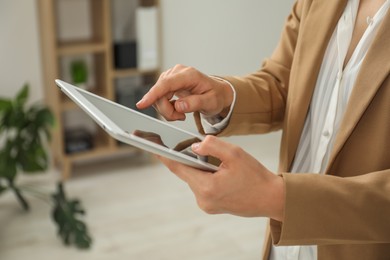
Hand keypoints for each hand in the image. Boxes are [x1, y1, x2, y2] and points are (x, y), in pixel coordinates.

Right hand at [136, 64, 233, 120]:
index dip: (153, 94)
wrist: (217, 92)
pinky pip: (160, 98)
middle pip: (160, 93)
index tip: (142, 104)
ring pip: (158, 97)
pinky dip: (167, 108)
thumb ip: (195, 103)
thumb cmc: (215, 96)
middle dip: (167, 110)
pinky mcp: (168, 84)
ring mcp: (171, 77)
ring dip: (167, 110)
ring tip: (181, 113)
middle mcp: (178, 73)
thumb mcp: (211, 102)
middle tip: (180, 117)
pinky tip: (178, 109)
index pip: (166, 83)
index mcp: (189, 75)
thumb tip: (179, 106)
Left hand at [156, 135, 284, 220]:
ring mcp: (207, 205)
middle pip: (186, 173)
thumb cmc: (256, 176)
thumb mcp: (235, 153)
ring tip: (208, 157)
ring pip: (194, 179)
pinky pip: (202, 186)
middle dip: (186, 158)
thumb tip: (194, 144)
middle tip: (185, 144)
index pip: (178, 167)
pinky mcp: (212, 206)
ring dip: (198, 167)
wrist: (271, 198)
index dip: (163, 154)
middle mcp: (203, 199)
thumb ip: (211, 145)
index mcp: (206, 187)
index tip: (150, 144)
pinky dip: (204, 175)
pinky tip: (215, 169)